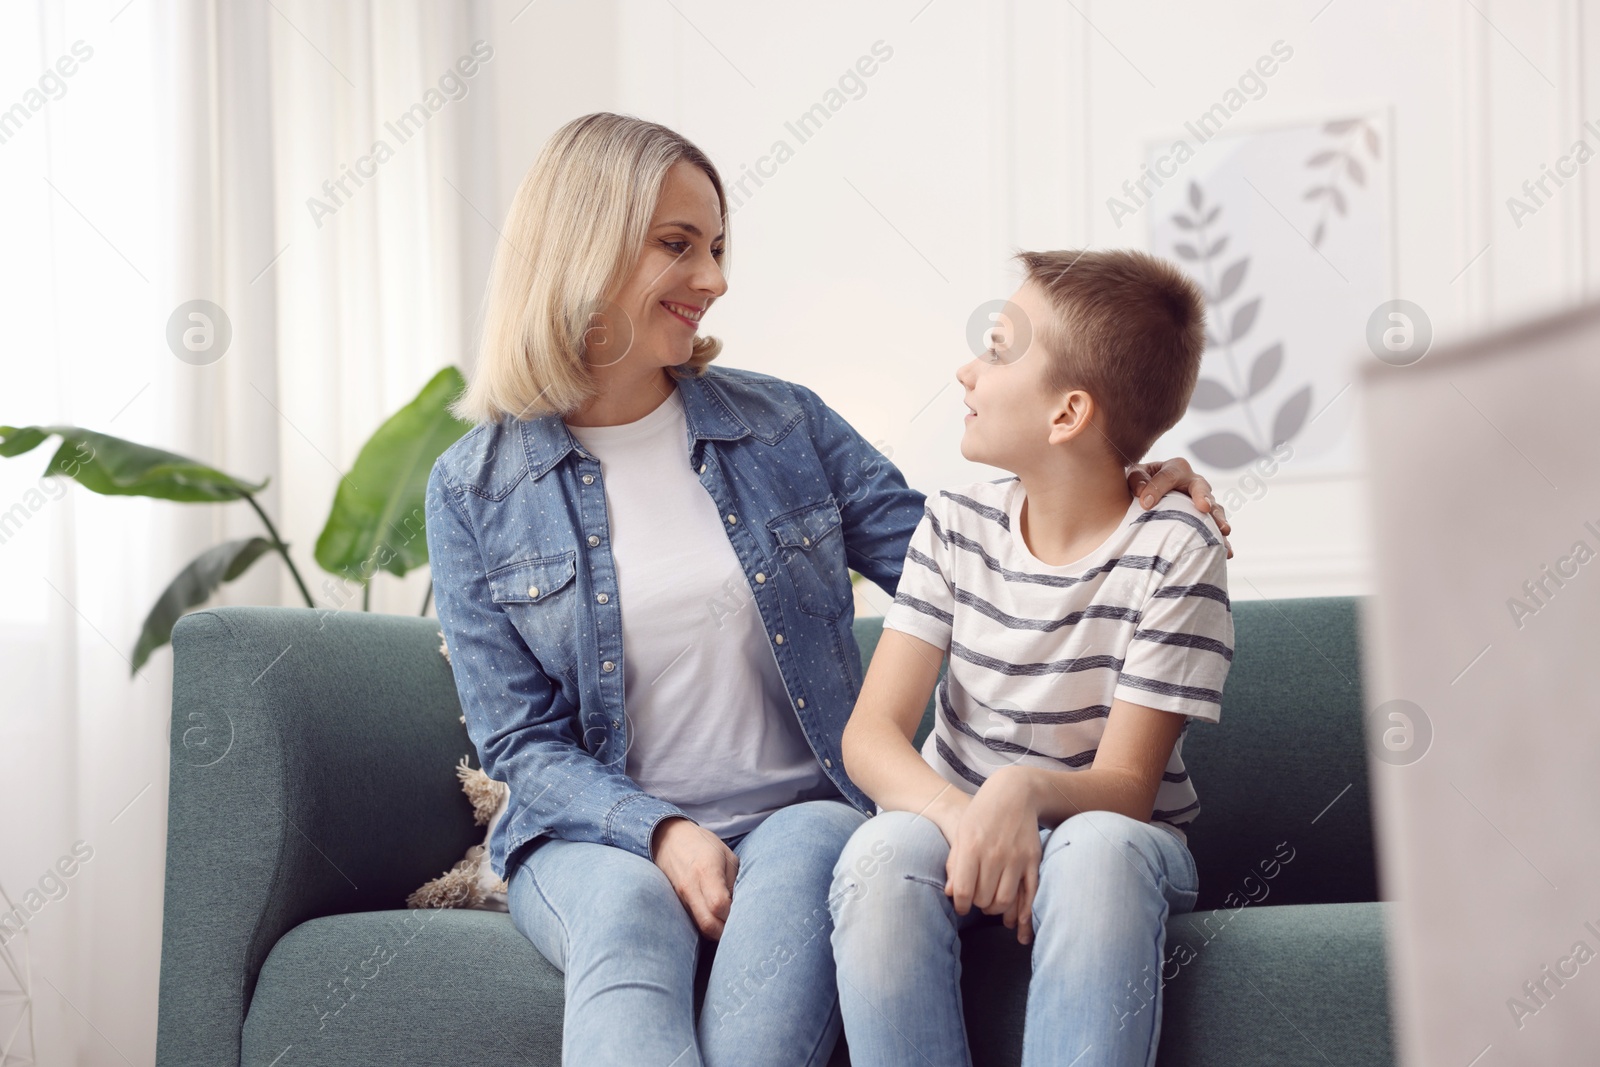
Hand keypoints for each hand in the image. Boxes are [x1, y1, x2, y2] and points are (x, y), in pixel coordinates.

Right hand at [651, 816, 738, 939]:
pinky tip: (717, 919)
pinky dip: (707, 925)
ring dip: (717, 931)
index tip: (744, 911)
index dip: (734, 914)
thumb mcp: (727, 856)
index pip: (719, 905)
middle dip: (727, 932)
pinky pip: (694, 923)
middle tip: (740, 925)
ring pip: (700, 927)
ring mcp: (680, 898)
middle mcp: (689, 887)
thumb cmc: (703, 844)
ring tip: (730, 923)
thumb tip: (742, 908)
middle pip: (708, 924)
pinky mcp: (676, 904)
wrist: (668, 839)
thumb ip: (734, 883)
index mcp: (705, 871)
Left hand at [944, 768, 1041, 944]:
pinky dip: (1023, 913)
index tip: (961, 905)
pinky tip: (1017, 923)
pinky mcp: (1033, 860)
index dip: (960, 905)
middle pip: (984, 899)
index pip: (963, 891)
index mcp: (971, 846)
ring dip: (997, 909)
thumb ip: (955, 863)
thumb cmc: (982, 813)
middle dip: (978, 905)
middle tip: (977, 900)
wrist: (1015, 792)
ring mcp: (1016, 858)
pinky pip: (1029, 894)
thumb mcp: (962, 832)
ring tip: (991, 904)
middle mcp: (994, 854)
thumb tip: (950, 893)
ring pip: (1005, 901)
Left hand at [1127, 457, 1232, 558]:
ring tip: (1224, 531)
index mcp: (1175, 469)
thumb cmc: (1142, 482)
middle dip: (1203, 498)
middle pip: (1201, 488)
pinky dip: (1221, 540)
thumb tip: (1141, 492)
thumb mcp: (1136, 476)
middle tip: (1204, 508)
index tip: (1145, 504)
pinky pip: (1216, 528)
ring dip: (1218, 520)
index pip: (1168, 476)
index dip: (1157, 489)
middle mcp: (1194, 482)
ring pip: (1214, 508)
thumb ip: (1137, 480)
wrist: (1151, 492)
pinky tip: (1226, 552)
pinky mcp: (1207, 518)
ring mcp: (1204, 500)